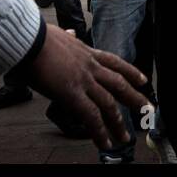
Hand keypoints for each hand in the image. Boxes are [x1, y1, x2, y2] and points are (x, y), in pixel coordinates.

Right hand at [25, 24, 147, 150]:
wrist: (29, 39)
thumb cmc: (37, 36)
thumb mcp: (58, 34)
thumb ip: (68, 38)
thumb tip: (70, 34)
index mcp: (87, 51)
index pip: (115, 62)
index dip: (131, 72)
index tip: (142, 80)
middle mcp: (90, 66)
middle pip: (119, 84)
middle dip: (134, 98)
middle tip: (147, 109)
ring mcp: (83, 80)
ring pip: (108, 103)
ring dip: (118, 122)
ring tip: (124, 137)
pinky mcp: (72, 93)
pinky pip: (91, 116)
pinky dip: (99, 132)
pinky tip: (104, 143)